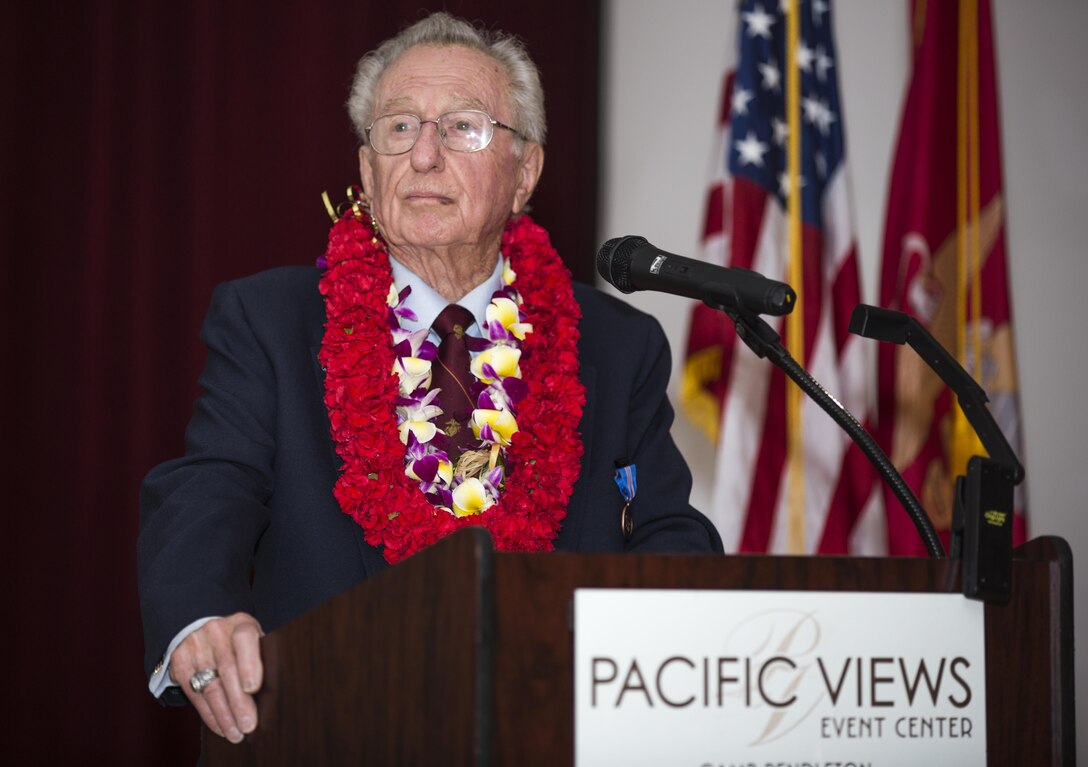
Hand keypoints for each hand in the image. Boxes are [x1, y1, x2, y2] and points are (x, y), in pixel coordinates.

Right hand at [170, 612, 263, 742]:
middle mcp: (216, 633)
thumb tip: (275, 693)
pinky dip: (210, 715)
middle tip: (249, 724)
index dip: (249, 663)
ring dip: (224, 715)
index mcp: (240, 623)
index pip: (244, 638)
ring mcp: (196, 648)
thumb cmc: (237, 639)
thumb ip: (263, 657)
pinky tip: (221, 728)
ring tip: (236, 733)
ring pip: (210, 686)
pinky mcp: (181, 665)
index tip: (253, 688)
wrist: (199, 625)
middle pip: (227, 669)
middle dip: (238, 702)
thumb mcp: (254, 638)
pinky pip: (196, 695)